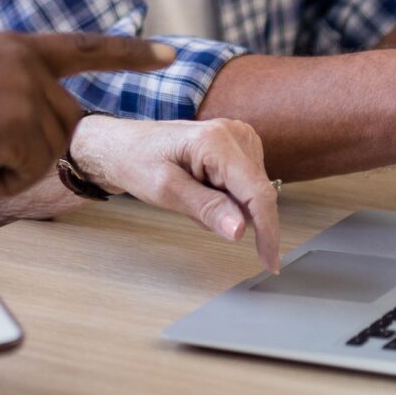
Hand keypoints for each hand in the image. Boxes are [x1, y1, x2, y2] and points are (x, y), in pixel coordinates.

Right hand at [0, 32, 170, 195]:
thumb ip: (5, 85)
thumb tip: (29, 119)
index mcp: (14, 46)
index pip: (84, 47)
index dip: (129, 53)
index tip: (168, 54)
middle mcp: (28, 63)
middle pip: (64, 124)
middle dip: (29, 151)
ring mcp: (29, 93)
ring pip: (46, 153)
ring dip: (6, 168)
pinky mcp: (23, 126)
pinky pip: (28, 174)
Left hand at [69, 116, 280, 271]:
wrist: (125, 146)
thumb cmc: (137, 161)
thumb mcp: (166, 191)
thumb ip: (206, 209)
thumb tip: (241, 230)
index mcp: (216, 141)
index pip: (257, 192)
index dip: (268, 230)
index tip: (270, 261)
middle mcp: (235, 133)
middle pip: (257, 193)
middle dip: (233, 214)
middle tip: (193, 207)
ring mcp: (239, 137)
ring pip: (252, 192)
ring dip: (228, 206)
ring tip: (192, 193)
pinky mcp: (238, 146)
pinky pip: (245, 185)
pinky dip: (226, 196)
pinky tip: (201, 188)